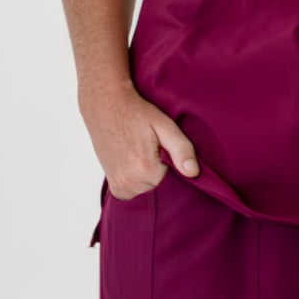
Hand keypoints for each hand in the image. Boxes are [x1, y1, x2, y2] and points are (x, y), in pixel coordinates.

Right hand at [82, 84, 199, 197]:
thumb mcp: (164, 125)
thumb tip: (193, 172)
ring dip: (149, 176)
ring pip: (148, 190)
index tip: (162, 147)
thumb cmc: (136, 113)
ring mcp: (119, 186)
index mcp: (145, 170)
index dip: (173, 163)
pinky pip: (135, 193)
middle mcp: (130, 183)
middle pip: (161, 186)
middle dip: (161, 170)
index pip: (175, 179)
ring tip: (140, 152)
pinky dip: (137, 182)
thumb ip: (181, 149)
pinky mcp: (113, 187)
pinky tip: (133, 162)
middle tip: (150, 147)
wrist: (105, 106)